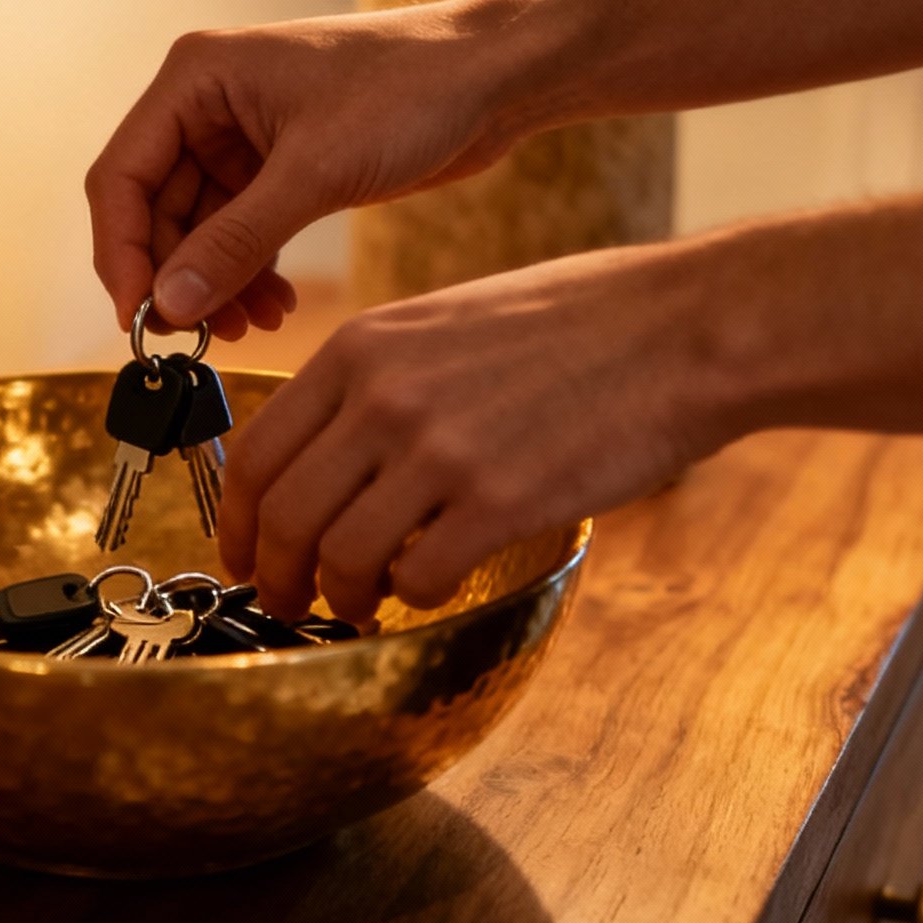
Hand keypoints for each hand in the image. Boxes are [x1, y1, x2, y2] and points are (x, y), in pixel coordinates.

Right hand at [84, 3, 518, 341]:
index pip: (122, 176)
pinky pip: (242, 232)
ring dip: (218, 284)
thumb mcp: (314, 172)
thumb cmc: (409, 90)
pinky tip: (278, 306)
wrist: (492, 77)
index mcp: (197, 78)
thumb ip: (235, 242)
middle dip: (178, 279)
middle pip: (156, 210)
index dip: (122, 255)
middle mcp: (210, 104)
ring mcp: (245, 137)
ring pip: (201, 230)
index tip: (140, 321)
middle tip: (202, 339)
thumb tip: (169, 305)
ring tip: (254, 327)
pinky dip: (252, 272)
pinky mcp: (283, 167)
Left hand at [219, 244, 720, 621]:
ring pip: (341, 559)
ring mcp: (439, 451)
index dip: (239, 524)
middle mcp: (384, 398)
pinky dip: (417, 597)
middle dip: (278, 577)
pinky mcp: (500, 501)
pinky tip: (437, 584)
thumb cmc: (579, 322)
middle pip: (285, 516)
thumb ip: (377, 378)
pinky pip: (420, 579)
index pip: (256, 454)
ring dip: (342, 598)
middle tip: (291, 602)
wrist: (683, 329)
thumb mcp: (445, 319)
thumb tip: (329, 450)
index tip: (247, 557)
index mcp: (362, 348)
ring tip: (362, 603)